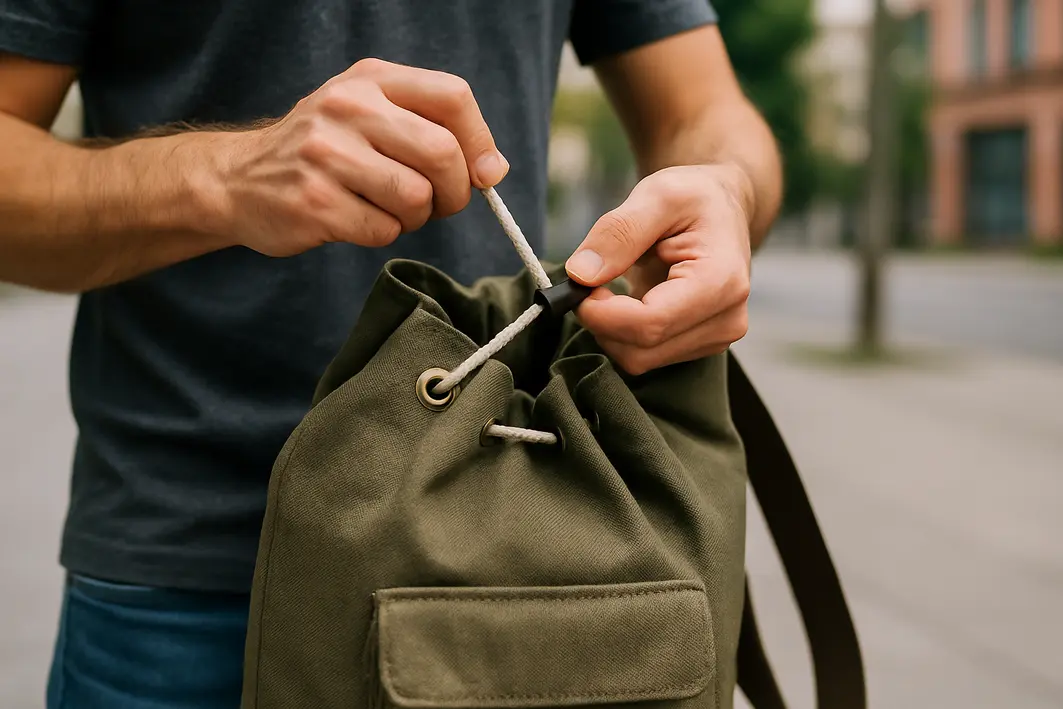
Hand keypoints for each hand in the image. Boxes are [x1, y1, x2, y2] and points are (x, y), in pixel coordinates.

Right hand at [208, 58, 507, 255]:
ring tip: (391, 210)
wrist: (237, 179)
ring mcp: (326, 154)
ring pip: (416, 198)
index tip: (484, 173)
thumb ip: (431, 130)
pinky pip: (383, 229)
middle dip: (455, 192)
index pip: (453, 96)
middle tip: (440, 205)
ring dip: (417, 218)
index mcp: (370, 80)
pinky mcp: (314, 202)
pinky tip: (358, 219)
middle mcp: (348, 107)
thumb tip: (494, 170)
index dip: (480, 140)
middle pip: (442, 153)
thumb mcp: (368, 116)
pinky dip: (383, 233)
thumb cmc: (323, 152)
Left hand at [565, 164, 753, 375]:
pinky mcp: (698, 347)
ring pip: (638, 359)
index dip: (602, 313)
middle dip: (602, 320)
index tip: (579, 285)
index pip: (650, 323)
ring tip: (614, 285)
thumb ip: (618, 232)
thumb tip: (580, 275)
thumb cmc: (693, 198)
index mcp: (722, 282)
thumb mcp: (656, 195)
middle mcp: (726, 320)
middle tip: (592, 280)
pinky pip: (644, 356)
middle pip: (640, 350)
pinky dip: (622, 332)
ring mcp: (715, 339)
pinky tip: (629, 300)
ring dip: (610, 328)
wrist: (721, 210)